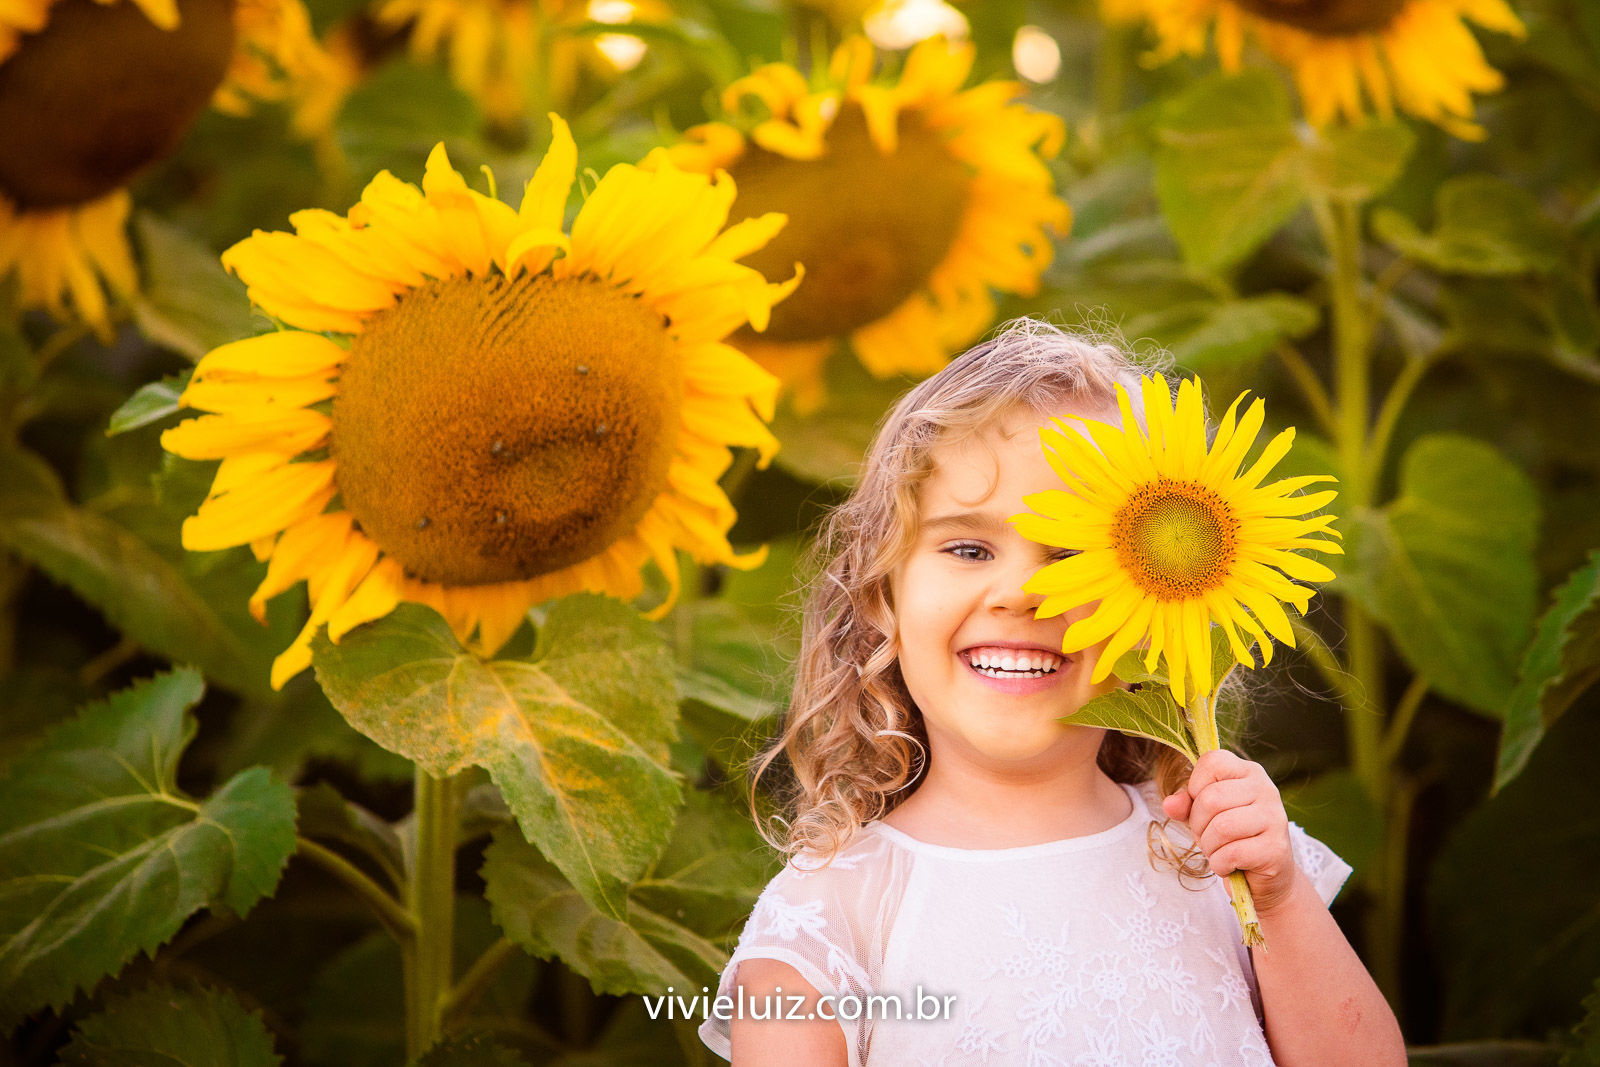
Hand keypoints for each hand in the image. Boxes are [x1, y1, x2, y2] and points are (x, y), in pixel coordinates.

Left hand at [1161, 750, 1300, 914]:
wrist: (1266, 876)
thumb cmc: (1231, 837)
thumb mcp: (1203, 815)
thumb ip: (1185, 804)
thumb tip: (1170, 804)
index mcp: (1248, 771)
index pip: (1212, 762)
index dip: (1195, 787)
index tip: (1203, 807)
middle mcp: (1266, 789)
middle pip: (1211, 798)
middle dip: (1198, 824)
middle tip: (1208, 837)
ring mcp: (1275, 817)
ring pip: (1222, 827)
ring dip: (1209, 847)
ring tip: (1218, 851)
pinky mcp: (1276, 848)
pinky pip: (1232, 854)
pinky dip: (1220, 864)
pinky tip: (1230, 865)